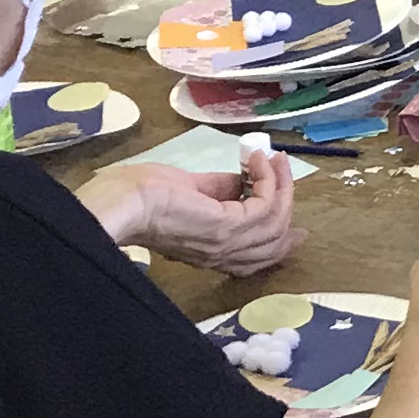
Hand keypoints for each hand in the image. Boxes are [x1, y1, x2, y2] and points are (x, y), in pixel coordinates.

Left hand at [87, 144, 298, 275]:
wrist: (126, 201)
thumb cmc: (142, 194)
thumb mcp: (190, 191)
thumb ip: (219, 190)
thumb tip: (242, 180)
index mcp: (210, 251)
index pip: (256, 257)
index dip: (280, 237)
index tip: (292, 209)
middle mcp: (222, 254)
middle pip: (274, 244)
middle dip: (288, 206)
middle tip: (286, 173)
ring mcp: (227, 243)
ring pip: (277, 224)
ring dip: (282, 187)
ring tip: (275, 160)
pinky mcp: (229, 227)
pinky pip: (267, 206)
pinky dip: (270, 181)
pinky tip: (261, 162)